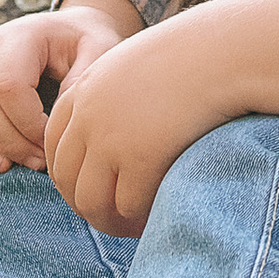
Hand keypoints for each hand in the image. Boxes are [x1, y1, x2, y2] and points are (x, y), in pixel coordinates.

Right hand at [0, 0, 137, 172]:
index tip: (52, 145)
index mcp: (20, 37)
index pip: (9, 87)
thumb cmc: (88, 44)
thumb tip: (56, 119)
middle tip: (38, 164)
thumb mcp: (101, 51)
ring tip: (5, 166)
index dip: (28, 125)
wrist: (70, 31)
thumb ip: (83, 81)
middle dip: (9, 143)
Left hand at [45, 0, 278, 236]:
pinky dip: (139, 217)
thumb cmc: (194, 58)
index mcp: (84, 88)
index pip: (54, 145)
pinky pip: (128, 204)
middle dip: (86, 205)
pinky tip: (154, 217)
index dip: (69, 175)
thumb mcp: (140, 68)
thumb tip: (114, 141)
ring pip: (91, 201)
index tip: (92, 189)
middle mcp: (89, 114)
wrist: (224, 50)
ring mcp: (111, 137)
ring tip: (132, 226)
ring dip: (109, 221)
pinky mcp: (140, 157)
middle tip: (114, 217)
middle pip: (66, 179)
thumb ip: (116, 98)